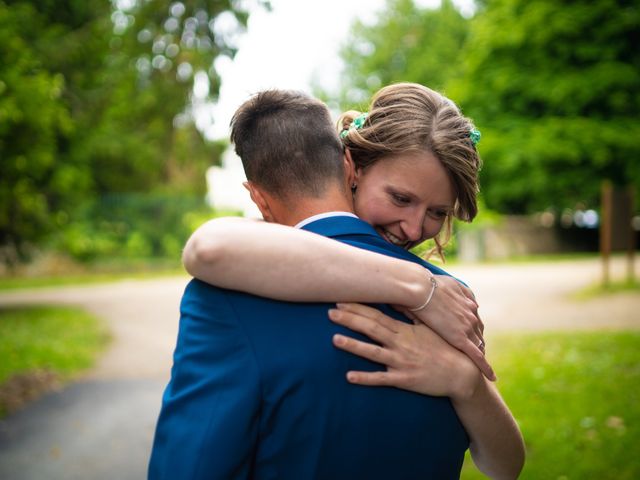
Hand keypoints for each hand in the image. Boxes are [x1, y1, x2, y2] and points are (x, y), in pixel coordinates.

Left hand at [329, 303, 482, 399]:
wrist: (461, 374)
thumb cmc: (444, 348)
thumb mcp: (430, 328)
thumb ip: (412, 315)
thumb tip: (399, 300)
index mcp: (404, 330)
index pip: (377, 316)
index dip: (359, 308)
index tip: (343, 300)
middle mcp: (400, 344)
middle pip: (371, 329)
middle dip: (350, 320)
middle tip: (331, 312)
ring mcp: (400, 362)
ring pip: (372, 352)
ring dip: (353, 345)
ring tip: (334, 339)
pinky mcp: (403, 380)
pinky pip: (381, 379)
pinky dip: (365, 378)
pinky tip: (349, 376)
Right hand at [399, 275, 494, 380]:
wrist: (419, 289)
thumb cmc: (422, 284)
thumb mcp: (437, 282)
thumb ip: (446, 287)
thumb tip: (443, 289)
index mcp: (465, 300)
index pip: (472, 316)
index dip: (471, 325)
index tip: (469, 332)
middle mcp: (471, 313)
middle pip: (478, 331)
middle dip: (477, 340)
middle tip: (477, 350)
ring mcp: (468, 327)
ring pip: (479, 344)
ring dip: (480, 352)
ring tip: (481, 364)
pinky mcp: (462, 339)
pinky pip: (477, 356)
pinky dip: (485, 367)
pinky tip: (492, 377)